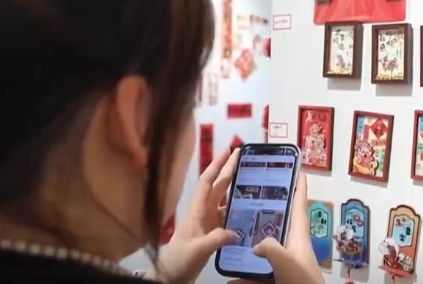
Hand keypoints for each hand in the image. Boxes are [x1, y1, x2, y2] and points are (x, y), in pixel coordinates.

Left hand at [153, 147, 239, 283]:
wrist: (171, 275)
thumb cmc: (179, 259)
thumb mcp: (197, 250)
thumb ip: (216, 239)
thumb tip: (235, 231)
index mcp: (197, 211)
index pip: (207, 183)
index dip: (217, 166)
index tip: (228, 151)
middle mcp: (202, 212)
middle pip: (216, 186)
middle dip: (227, 169)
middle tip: (241, 154)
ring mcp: (207, 222)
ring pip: (223, 200)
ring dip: (235, 188)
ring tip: (251, 179)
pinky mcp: (211, 232)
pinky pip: (226, 216)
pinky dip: (237, 210)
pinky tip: (249, 210)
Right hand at [229, 174, 322, 283]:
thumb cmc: (301, 281)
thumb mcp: (285, 260)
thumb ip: (269, 246)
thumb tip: (256, 245)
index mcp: (298, 237)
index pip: (299, 206)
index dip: (299, 188)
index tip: (298, 171)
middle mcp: (292, 248)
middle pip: (279, 226)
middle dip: (266, 214)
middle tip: (250, 201)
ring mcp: (285, 267)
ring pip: (265, 253)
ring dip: (250, 249)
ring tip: (233, 238)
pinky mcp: (279, 282)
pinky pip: (258, 277)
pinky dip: (245, 278)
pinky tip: (230, 278)